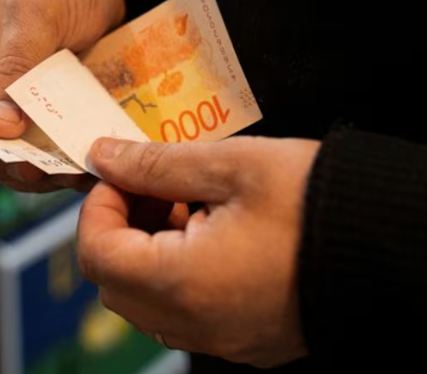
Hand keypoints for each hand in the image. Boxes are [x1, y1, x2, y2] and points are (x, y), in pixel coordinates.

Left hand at [77, 136, 320, 366]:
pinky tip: (212, 232)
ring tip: (189, 204)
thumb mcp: (232, 168)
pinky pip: (185, 311)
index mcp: (183, 283)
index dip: (98, 207)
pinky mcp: (244, 337)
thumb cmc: (318, 202)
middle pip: (116, 282)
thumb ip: (156, 164)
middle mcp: (195, 323)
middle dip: (121, 227)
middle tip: (153, 187)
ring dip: (148, 250)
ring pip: (147, 300)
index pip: (97, 254)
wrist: (395, 244)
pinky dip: (177, 272)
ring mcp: (221, 337)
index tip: (120, 175)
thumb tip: (104, 156)